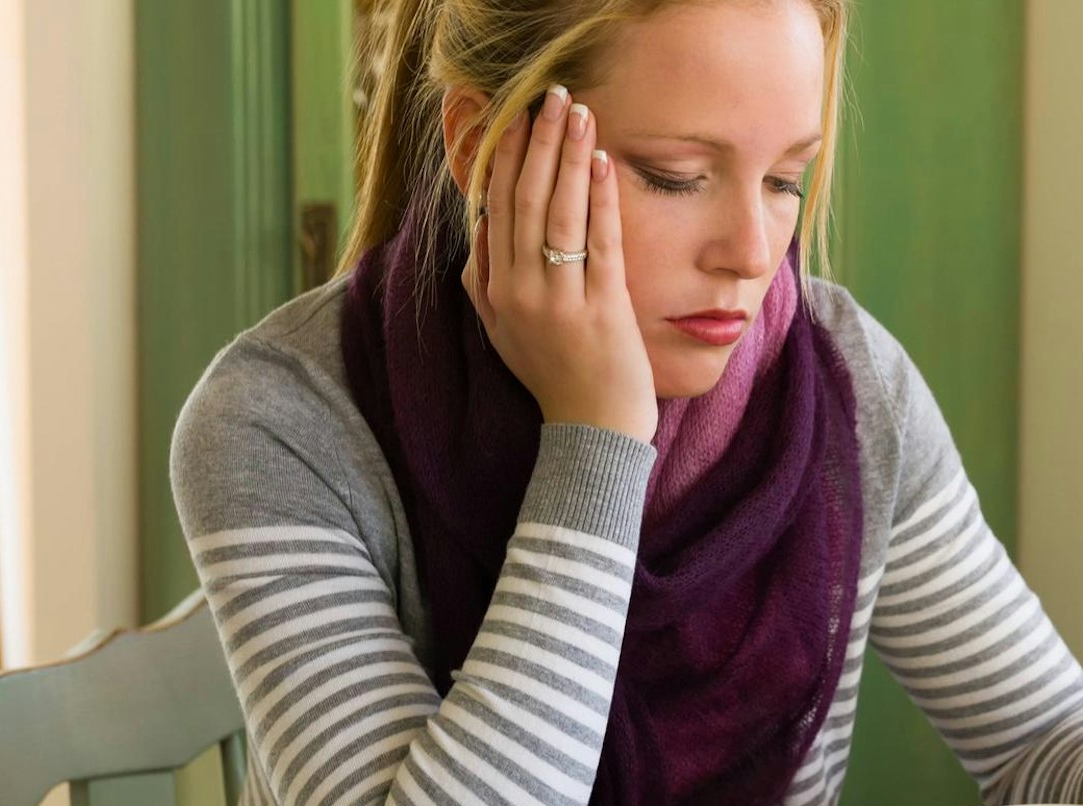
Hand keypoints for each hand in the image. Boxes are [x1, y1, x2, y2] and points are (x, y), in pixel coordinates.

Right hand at [461, 85, 657, 442]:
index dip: (503, 160)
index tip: (514, 118)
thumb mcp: (503, 328)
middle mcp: (517, 293)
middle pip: (521, 202)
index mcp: (491, 292)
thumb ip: (486, 279)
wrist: (592, 430)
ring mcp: (558, 301)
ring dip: (567, 157)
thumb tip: (480, 224)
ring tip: (577, 113)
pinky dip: (599, 198)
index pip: (493, 211)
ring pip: (557, 214)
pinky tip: (602, 163)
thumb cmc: (554, 374)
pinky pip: (599, 242)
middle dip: (536, 143)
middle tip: (548, 97)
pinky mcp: (601, 309)